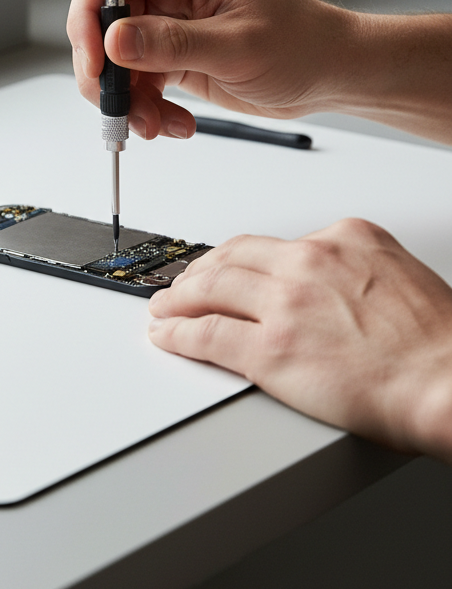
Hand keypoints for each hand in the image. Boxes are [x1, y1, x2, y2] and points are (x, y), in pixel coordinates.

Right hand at [66, 0, 356, 139]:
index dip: (87, 18)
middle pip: (99, 22)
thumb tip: (112, 43)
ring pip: (112, 59)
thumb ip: (171, 44)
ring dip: (126, 99)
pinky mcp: (168, 51)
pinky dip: (144, 108)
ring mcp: (166, 19)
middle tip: (119, 109)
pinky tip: (173, 123)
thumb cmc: (302, 45)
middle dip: (104, 72)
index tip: (93, 65)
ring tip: (155, 125)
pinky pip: (134, 80)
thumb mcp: (237, 47)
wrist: (329, 73)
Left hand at [148, 218, 451, 460]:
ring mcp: (285, 305)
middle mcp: (309, 262)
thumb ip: (350, 269)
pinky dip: (176, 334)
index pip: (269, 244)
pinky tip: (165, 336)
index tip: (221, 268)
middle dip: (197, 273)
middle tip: (180, 287)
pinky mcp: (269, 349)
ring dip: (177, 299)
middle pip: (230, 260)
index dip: (234, 259)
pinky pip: (205, 334)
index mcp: (343, 239)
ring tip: (163, 308)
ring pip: (209, 290)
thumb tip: (321, 283)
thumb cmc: (437, 344)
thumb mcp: (397, 273)